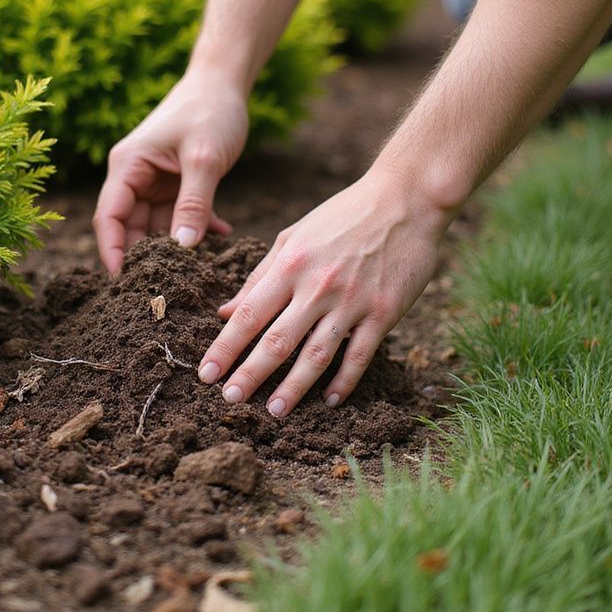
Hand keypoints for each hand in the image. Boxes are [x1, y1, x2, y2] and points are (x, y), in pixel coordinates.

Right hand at [93, 69, 248, 273]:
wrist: (224, 82)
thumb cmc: (210, 111)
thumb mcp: (204, 159)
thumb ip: (194, 204)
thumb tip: (183, 249)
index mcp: (127, 166)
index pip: (109, 216)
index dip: (112, 251)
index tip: (124, 283)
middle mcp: (134, 175)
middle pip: (129, 226)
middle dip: (146, 256)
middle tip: (164, 287)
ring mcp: (154, 181)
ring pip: (156, 225)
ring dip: (176, 245)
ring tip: (197, 268)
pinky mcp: (175, 184)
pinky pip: (179, 216)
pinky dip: (197, 227)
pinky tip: (222, 235)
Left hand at [196, 167, 453, 415]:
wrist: (405, 200)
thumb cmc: (342, 216)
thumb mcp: (293, 236)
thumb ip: (259, 276)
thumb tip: (225, 313)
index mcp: (290, 264)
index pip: (249, 315)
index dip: (225, 347)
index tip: (206, 374)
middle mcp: (317, 286)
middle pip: (277, 340)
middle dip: (250, 374)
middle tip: (230, 400)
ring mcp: (352, 301)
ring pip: (316, 354)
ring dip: (293, 387)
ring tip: (275, 411)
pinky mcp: (383, 312)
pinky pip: (360, 354)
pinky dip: (344, 381)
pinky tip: (330, 400)